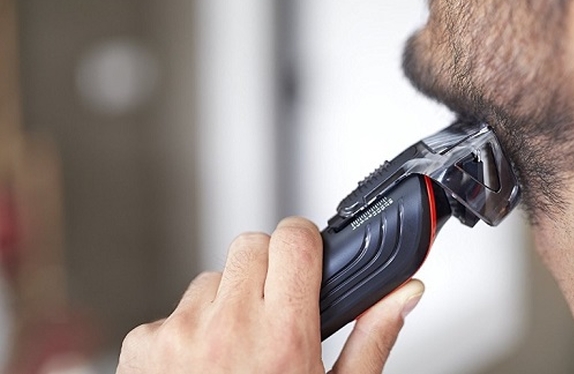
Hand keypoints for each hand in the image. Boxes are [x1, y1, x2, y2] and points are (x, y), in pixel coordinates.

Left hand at [116, 217, 424, 373]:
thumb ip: (372, 338)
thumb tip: (404, 292)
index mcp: (284, 339)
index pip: (294, 239)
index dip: (304, 243)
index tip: (306, 258)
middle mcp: (229, 329)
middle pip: (251, 246)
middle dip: (268, 268)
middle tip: (275, 310)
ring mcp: (180, 335)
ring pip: (211, 279)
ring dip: (227, 303)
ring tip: (236, 352)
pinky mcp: (143, 346)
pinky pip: (174, 313)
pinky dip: (189, 332)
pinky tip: (202, 369)